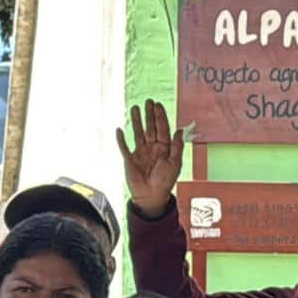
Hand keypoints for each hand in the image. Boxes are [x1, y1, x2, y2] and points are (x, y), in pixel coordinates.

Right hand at [116, 98, 184, 215]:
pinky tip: (119, 129)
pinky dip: (121, 139)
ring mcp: (140, 152)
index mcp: (164, 148)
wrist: (151, 197)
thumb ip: (177, 147)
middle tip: (148, 101)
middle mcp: (152, 148)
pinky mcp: (129, 159)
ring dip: (136, 121)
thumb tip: (179, 131)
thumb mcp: (175, 164)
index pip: (162, 128)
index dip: (160, 117)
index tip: (158, 105)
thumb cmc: (165, 182)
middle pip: (150, 127)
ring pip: (137, 133)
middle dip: (149, 115)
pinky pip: (124, 147)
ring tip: (134, 108)